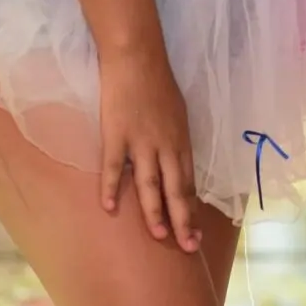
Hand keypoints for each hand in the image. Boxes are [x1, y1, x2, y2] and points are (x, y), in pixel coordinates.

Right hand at [97, 52, 202, 250]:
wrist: (137, 58)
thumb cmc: (158, 84)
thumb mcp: (178, 115)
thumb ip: (177, 142)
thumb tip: (178, 165)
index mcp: (181, 142)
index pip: (189, 184)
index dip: (192, 210)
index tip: (196, 234)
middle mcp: (166, 146)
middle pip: (177, 190)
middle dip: (184, 221)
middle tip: (189, 247)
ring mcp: (141, 142)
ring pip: (150, 184)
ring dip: (155, 212)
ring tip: (160, 236)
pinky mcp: (117, 135)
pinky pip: (114, 167)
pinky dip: (111, 188)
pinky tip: (109, 207)